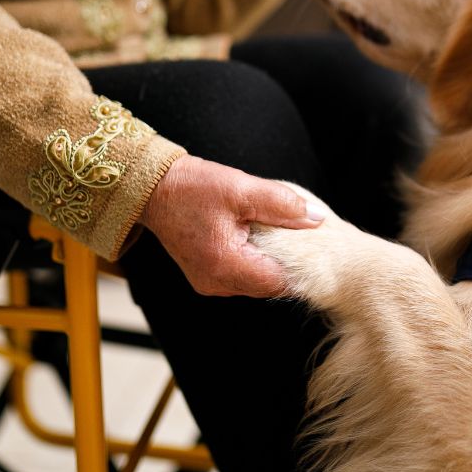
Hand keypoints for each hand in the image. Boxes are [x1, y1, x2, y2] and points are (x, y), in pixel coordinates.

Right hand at [139, 155, 325, 297]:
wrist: (154, 189)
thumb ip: (283, 205)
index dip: (300, 264)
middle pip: (268, 284)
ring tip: (274, 232)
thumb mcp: (242, 189)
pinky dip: (253, 259)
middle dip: (286, 262)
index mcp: (225, 266)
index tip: (312, 243)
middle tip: (296, 233)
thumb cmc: (192, 187)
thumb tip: (316, 219)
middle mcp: (216, 283)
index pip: (279, 282)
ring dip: (269, 260)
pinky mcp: (206, 275)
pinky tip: (256, 236)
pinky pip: (241, 275)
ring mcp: (210, 282)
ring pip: (256, 281)